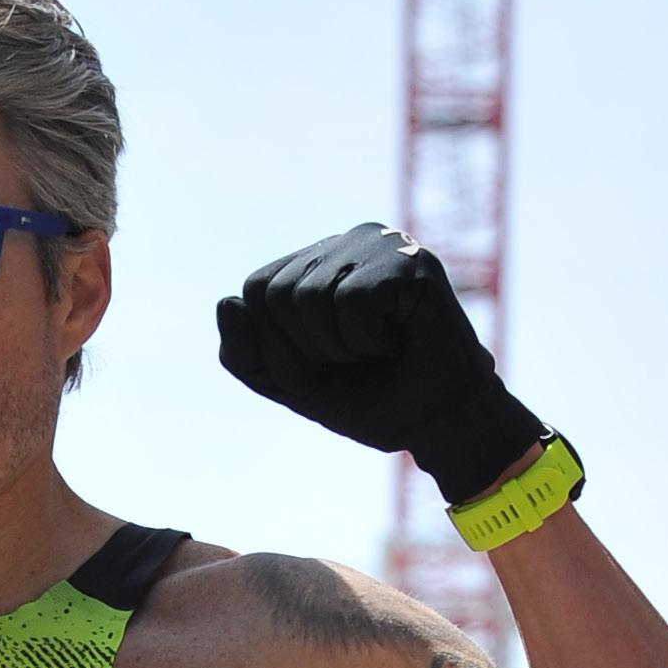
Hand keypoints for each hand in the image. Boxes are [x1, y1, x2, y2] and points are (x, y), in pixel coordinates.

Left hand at [216, 221, 546, 502]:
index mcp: (316, 263)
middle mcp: (346, 243)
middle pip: (274, 292)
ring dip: (338, 348)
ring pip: (308, 297)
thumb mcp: (294, 386)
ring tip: (378, 350)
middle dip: (304, 351)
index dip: (276, 348)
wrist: (440, 424)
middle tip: (354, 363)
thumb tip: (227, 301)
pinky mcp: (409, 260)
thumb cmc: (373, 400)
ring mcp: (380, 244)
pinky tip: (398, 340)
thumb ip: (247, 355)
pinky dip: (368, 340)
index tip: (324, 368)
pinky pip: (351, 302)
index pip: (255, 291)